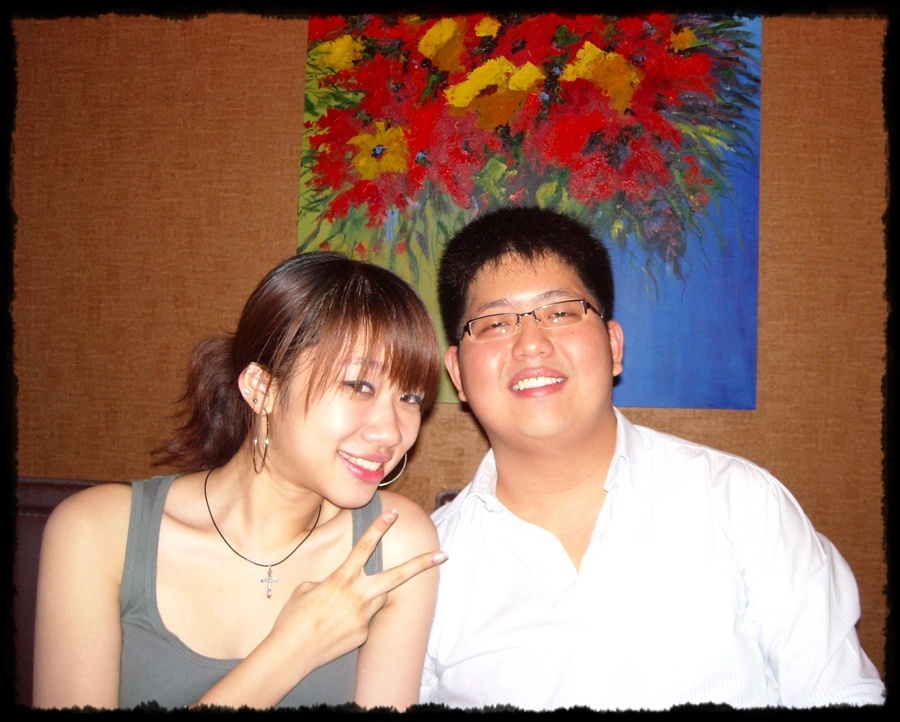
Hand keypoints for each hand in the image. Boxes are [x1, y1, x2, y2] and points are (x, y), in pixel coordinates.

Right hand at [269, 508, 446, 668]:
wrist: (290, 654)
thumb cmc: (293, 618)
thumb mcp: (307, 589)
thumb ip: (332, 582)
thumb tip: (346, 587)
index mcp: (341, 580)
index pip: (364, 547)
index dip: (379, 528)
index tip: (393, 513)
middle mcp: (358, 596)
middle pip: (397, 576)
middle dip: (421, 565)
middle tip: (443, 555)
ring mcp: (364, 617)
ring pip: (378, 597)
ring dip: (369, 595)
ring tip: (338, 608)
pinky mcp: (363, 634)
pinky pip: (364, 619)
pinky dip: (352, 618)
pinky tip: (332, 629)